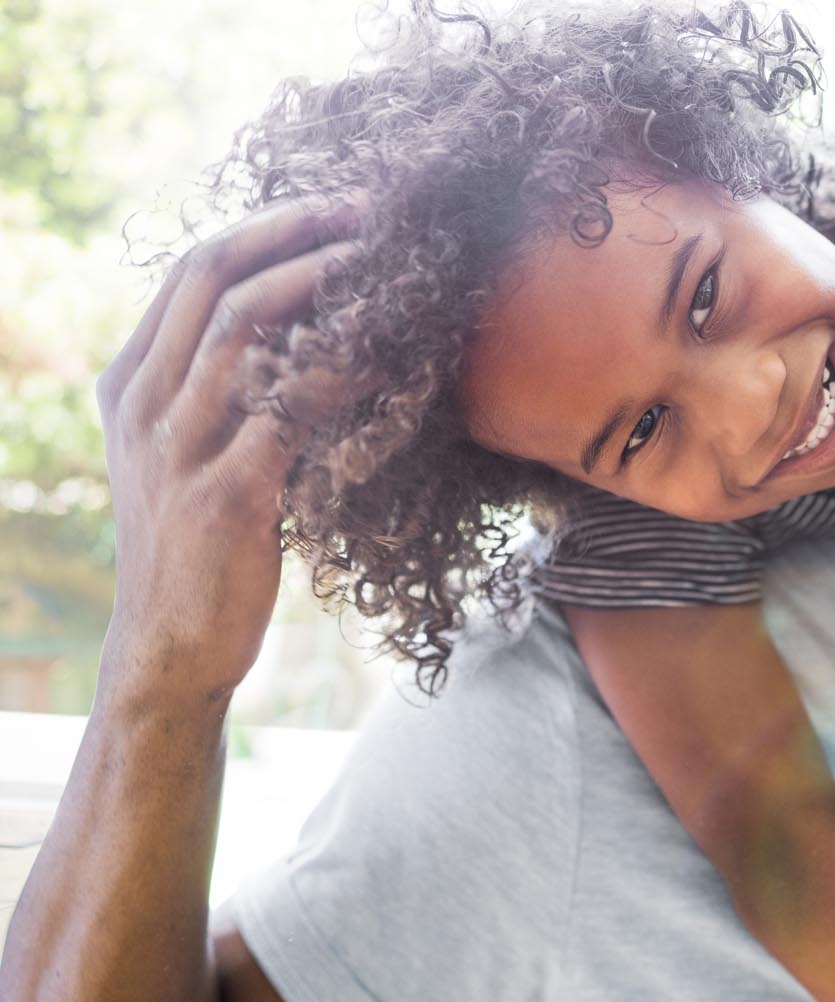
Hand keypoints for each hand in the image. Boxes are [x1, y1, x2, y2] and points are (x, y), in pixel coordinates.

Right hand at [95, 196, 365, 710]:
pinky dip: (342, 374)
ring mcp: (178, 447)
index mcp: (131, 381)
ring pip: (245, 331)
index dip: (267, 226)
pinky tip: (390, 356)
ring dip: (323, 286)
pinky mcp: (224, 497)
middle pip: (214, 276)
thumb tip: (303, 334)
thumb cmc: (197, 548)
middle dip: (295, 231)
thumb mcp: (189, 454)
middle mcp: (144, 401)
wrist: (169, 646)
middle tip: (369, 212)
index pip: (193, 270)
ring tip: (385, 265)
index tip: (335, 207)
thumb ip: (223, 393)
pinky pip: (289, 413)